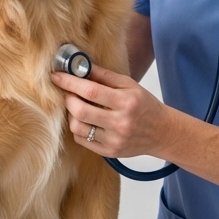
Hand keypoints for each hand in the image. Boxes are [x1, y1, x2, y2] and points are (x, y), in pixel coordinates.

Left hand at [52, 65, 173, 157]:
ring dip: (71, 114)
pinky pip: (82, 140)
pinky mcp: (109, 152)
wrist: (162, 132)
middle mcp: (120, 123)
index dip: (70, 82)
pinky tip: (85, 120)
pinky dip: (78, 128)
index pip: (90, 91)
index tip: (57, 76)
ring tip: (77, 106)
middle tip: (67, 91)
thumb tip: (79, 66)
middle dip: (68, 99)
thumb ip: (104, 76)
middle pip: (80, 111)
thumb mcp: (129, 85)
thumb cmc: (145, 105)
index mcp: (126, 102)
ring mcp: (114, 140)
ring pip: (78, 128)